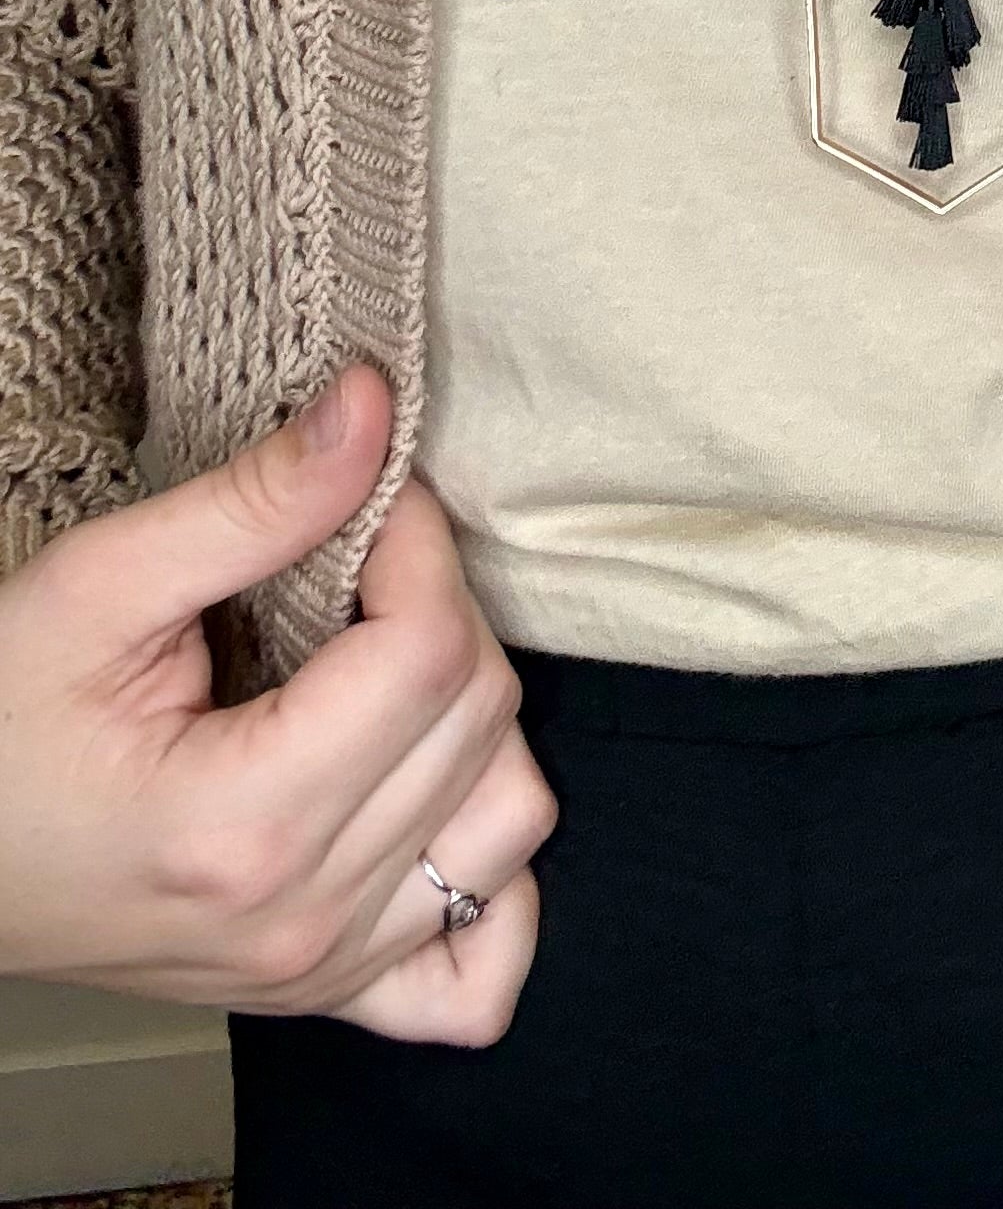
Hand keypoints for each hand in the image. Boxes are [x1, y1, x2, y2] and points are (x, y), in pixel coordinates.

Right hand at [0, 364, 555, 1044]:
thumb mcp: (96, 588)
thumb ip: (252, 501)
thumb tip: (375, 406)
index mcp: (240, 827)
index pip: (430, 654)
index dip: (420, 545)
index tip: (370, 502)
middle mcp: (299, 917)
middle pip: (479, 720)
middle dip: (441, 605)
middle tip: (361, 565)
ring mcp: (321, 971)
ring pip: (511, 817)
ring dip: (477, 719)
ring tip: (385, 666)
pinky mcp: (326, 991)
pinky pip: (482, 971)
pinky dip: (495, 880)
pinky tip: (435, 797)